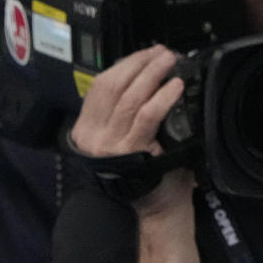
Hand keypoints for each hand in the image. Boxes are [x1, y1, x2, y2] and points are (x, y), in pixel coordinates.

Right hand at [70, 44, 192, 211]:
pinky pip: (145, 116)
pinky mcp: (130, 152)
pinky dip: (161, 98)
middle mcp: (93, 136)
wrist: (158, 210)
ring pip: (128, 97)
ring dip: (151, 75)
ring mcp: (109, 145)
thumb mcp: (125, 139)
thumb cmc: (149, 174)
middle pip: (113, 85)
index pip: (101, 86)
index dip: (125, 65)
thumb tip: (144, 77)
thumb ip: (125, 114)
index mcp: (87, 129)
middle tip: (161, 53)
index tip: (145, 53)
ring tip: (169, 62)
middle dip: (139, 64)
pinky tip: (175, 86)